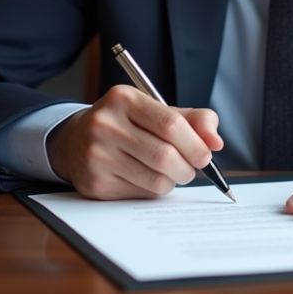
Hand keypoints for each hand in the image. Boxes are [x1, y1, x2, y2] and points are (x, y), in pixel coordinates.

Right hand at [46, 85, 222, 199]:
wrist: (76, 140)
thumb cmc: (127, 124)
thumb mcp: (156, 111)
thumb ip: (193, 120)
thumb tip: (216, 142)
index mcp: (124, 99)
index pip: (171, 124)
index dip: (196, 144)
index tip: (206, 155)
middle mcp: (106, 124)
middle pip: (165, 156)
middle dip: (188, 167)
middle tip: (191, 168)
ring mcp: (97, 155)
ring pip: (156, 180)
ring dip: (173, 181)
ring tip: (170, 172)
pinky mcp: (95, 183)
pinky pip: (141, 194)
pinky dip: (153, 190)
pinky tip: (146, 178)